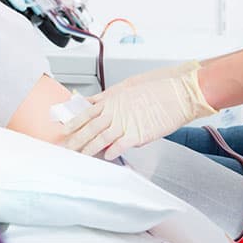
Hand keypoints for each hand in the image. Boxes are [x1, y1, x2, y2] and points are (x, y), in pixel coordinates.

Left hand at [63, 64, 217, 159]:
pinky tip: (104, 157)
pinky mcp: (137, 133)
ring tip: (76, 156)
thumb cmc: (160, 85)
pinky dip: (110, 152)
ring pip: (99, 138)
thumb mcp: (131, 85)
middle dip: (73, 138)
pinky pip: (119, 145)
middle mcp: (115, 109)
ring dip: (86, 148)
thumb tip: (105, 105)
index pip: (86, 109)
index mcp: (113, 97)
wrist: (180, 91)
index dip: (72, 118)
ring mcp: (125, 122)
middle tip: (62, 147)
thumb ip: (116, 97)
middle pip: (88, 126)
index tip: (62, 126)